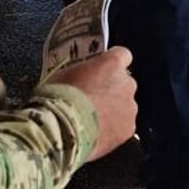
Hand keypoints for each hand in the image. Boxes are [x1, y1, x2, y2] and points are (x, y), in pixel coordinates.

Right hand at [50, 47, 136, 161]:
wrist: (63, 129)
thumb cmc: (59, 99)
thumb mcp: (64, 74)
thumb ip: (81, 72)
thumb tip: (80, 77)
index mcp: (112, 64)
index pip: (122, 55)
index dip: (111, 63)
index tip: (102, 69)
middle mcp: (126, 84)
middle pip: (123, 83)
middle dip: (110, 90)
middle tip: (91, 99)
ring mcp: (129, 107)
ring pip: (124, 106)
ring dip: (112, 111)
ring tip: (90, 119)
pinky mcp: (128, 128)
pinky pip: (123, 126)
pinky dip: (112, 129)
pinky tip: (95, 133)